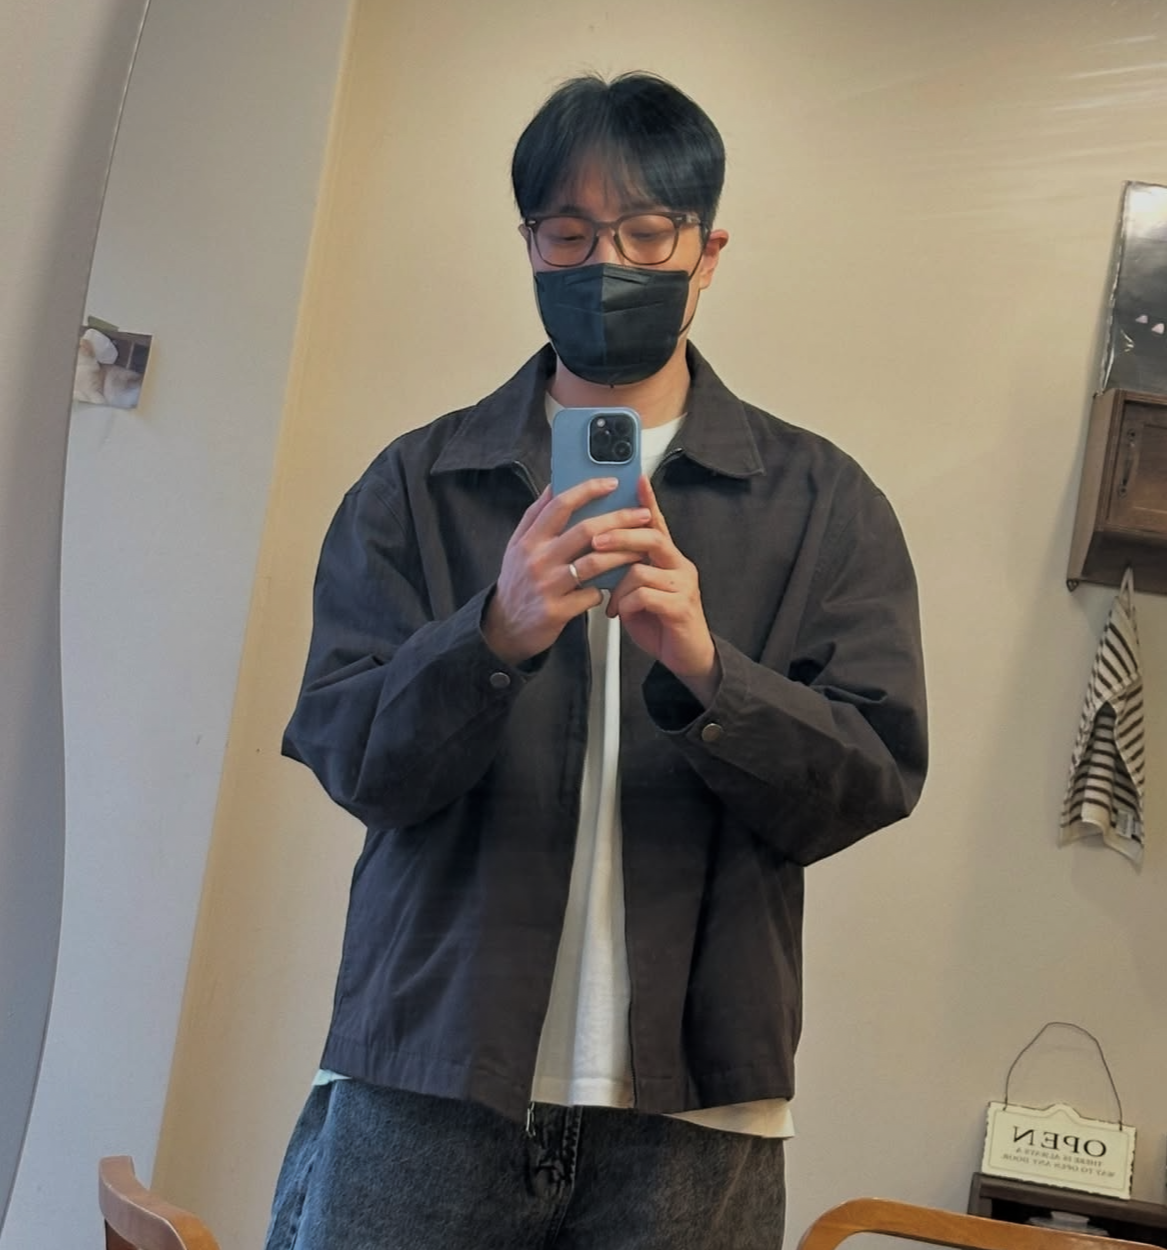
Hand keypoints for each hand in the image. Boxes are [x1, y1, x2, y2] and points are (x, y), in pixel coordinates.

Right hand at [483, 480, 651, 665]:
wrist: (505, 627)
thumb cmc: (517, 583)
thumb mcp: (517, 546)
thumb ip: (535, 516)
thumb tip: (554, 485)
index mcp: (529, 540)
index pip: (560, 505)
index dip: (588, 490)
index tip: (612, 483)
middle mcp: (538, 559)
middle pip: (585, 530)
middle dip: (620, 519)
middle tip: (642, 515)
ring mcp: (548, 586)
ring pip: (595, 562)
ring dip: (623, 554)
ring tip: (641, 548)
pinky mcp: (558, 610)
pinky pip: (593, 594)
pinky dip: (606, 588)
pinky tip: (614, 586)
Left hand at [595, 476, 720, 704]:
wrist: (685, 657)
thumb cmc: (658, 621)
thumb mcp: (637, 589)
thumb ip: (626, 567)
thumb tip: (598, 549)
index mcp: (667, 557)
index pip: (656, 521)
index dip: (647, 500)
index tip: (635, 478)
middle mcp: (679, 565)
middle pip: (650, 537)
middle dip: (618, 536)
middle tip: (595, 541)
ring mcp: (683, 585)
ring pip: (642, 569)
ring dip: (618, 586)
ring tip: (610, 602)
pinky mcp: (681, 607)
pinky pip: (646, 595)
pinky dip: (626, 604)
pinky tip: (620, 614)